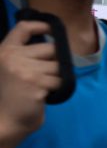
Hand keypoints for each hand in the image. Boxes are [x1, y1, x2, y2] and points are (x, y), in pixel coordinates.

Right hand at [0, 21, 58, 147]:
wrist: (3, 122)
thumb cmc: (8, 97)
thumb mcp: (9, 69)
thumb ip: (22, 56)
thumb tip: (50, 46)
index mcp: (4, 51)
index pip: (24, 28)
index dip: (41, 25)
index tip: (51, 28)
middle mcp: (13, 57)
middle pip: (51, 48)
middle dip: (55, 61)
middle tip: (45, 75)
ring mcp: (24, 69)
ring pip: (58, 66)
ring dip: (56, 77)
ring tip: (41, 88)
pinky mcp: (36, 83)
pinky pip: (60, 81)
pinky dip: (57, 89)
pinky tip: (43, 96)